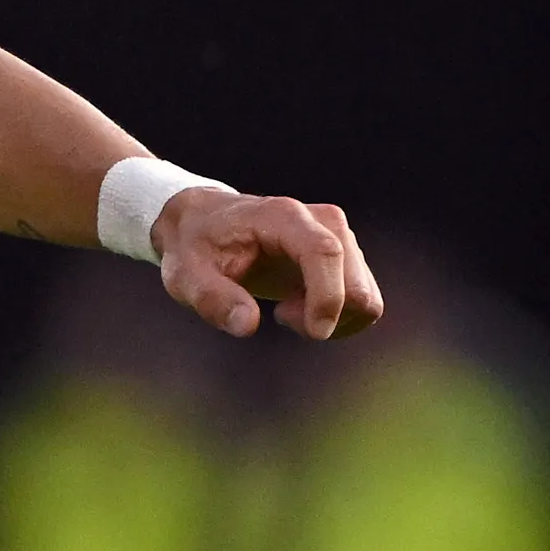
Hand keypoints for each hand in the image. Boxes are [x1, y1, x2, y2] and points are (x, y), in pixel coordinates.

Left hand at [159, 186, 383, 342]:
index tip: (315, 333)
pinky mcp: (345, 256)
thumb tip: (247, 326)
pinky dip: (337, 318)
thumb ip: (213, 300)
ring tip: (286, 309)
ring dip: (331, 319)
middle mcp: (323, 220)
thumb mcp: (185, 276)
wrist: (205, 225)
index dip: (328, 297)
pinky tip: (300, 308)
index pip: (325, 252)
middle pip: (355, 283)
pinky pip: (363, 300)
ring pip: (364, 296)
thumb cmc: (195, 248)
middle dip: (325, 316)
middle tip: (280, 314)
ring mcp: (339, 237)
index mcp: (283, 217)